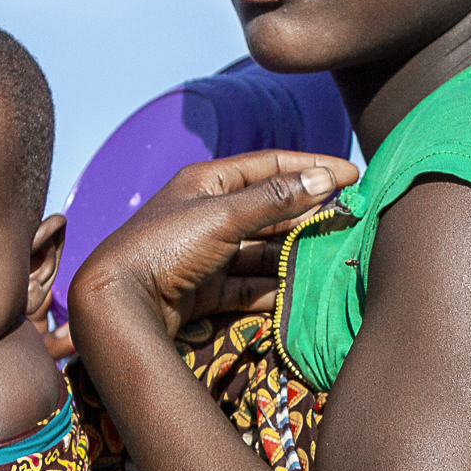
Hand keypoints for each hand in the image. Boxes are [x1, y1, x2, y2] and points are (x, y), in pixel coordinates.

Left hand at [70, 150, 359, 340]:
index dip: (312, 167)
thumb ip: (276, 199)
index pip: (270, 166)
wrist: (118, 304)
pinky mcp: (205, 289)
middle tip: (350, 221)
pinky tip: (301, 292)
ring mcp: (206, 253)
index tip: (352, 174)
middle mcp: (207, 213)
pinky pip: (249, 284)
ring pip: (263, 249)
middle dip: (309, 215)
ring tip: (333, 258)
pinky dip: (274, 288)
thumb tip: (328, 178)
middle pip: (270, 209)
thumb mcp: (224, 216)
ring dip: (295, 253)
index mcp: (207, 182)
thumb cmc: (165, 247)